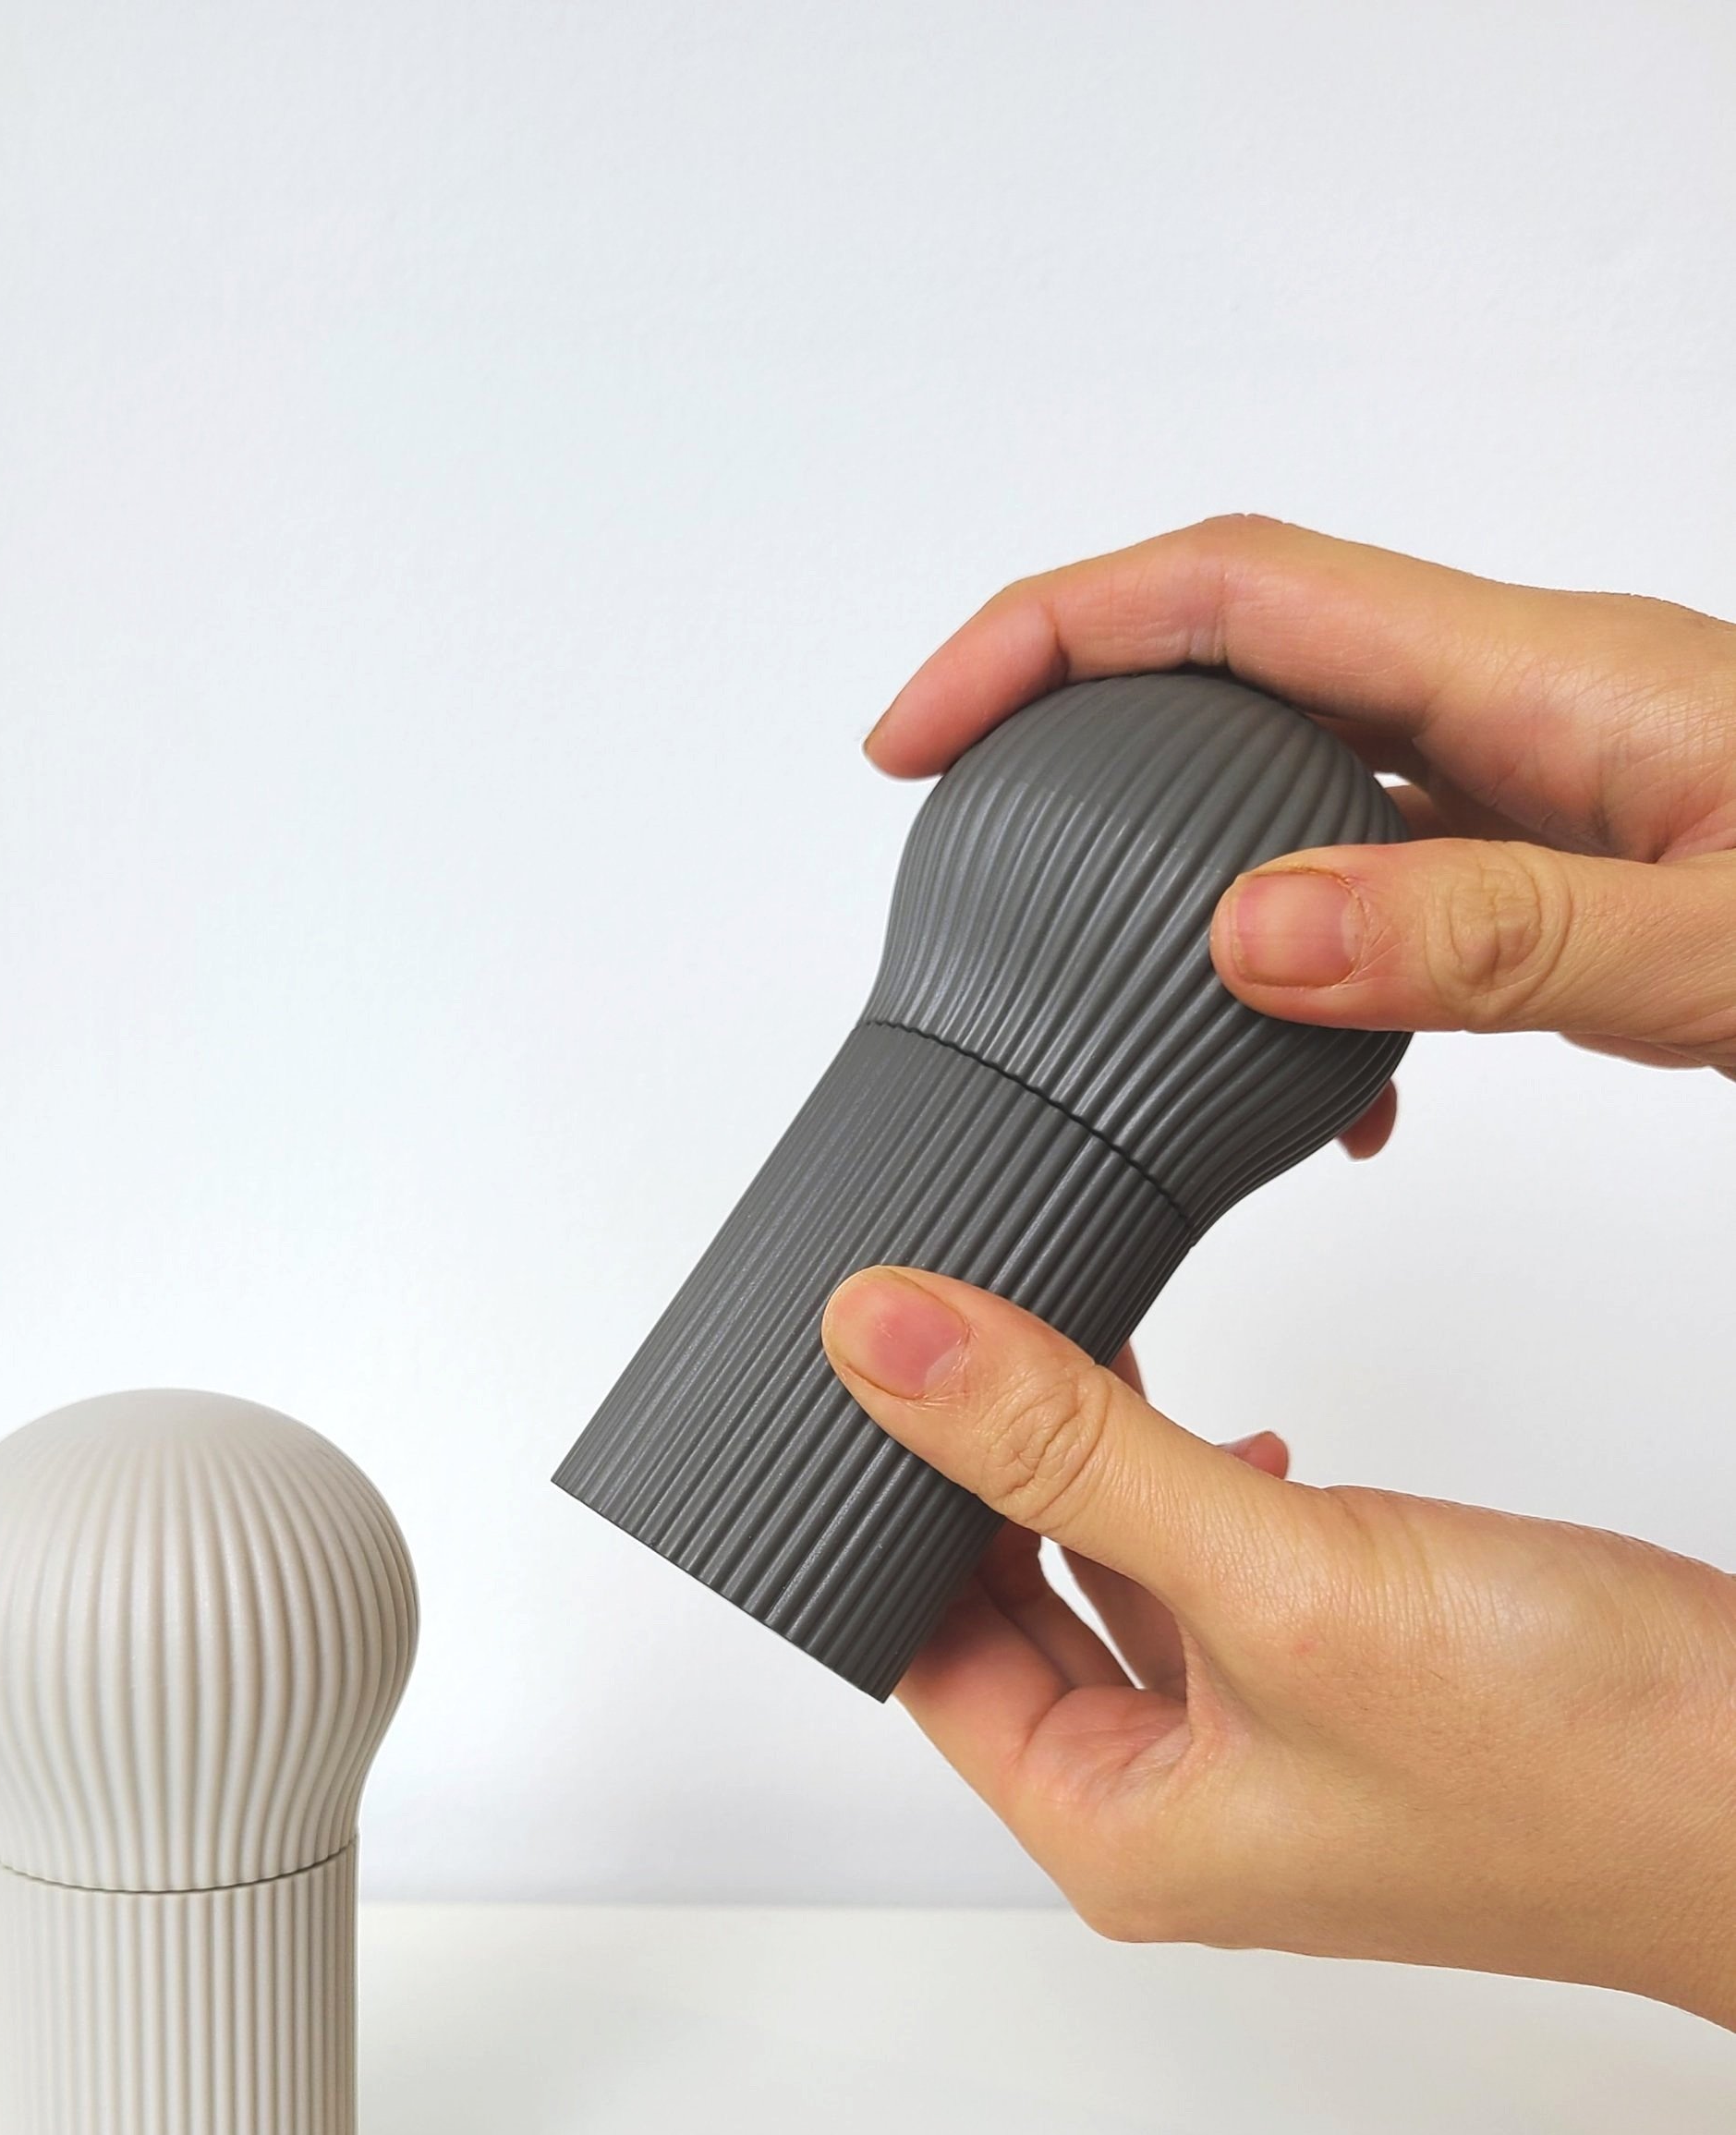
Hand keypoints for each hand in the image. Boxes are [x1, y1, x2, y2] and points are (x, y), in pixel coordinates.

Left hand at [820, 1265, 1735, 2029]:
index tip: (858, 1367)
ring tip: (1072, 1340)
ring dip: (1089, 1468)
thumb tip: (888, 1344)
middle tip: (951, 1328)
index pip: (918, 1652)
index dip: (877, 1507)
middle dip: (975, 1477)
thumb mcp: (1277, 1575)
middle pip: (1001, 1615)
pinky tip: (1230, 1431)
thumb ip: (1075, 1451)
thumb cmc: (1576, 1759)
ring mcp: (1265, 1757)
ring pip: (1112, 1585)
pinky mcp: (1349, 1697)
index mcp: (1114, 1830)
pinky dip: (1196, 1495)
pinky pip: (1216, 1583)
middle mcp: (1174, 1809)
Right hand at [865, 517, 1735, 1140]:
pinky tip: (1326, 1097)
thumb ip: (1491, 937)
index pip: (1231, 596)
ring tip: (1133, 1024)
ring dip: (1188, 884)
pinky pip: (1388, 884)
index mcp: (1541, 681)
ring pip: (1303, 788)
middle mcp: (1527, 706)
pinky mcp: (1574, 863)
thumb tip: (1258, 931)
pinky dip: (1311, 977)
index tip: (920, 736)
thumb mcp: (1727, 939)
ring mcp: (1548, 781)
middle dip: (1073, 739)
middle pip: (1234, 667)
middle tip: (963, 854)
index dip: (1046, 639)